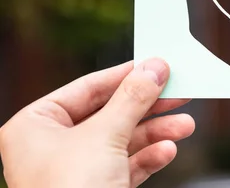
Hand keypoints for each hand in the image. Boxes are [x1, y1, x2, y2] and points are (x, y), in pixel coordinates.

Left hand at [0, 59, 194, 187]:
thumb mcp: (106, 135)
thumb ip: (133, 97)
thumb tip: (154, 67)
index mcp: (36, 126)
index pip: (88, 88)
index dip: (126, 75)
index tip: (156, 65)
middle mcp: (52, 146)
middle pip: (111, 113)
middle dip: (149, 107)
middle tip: (179, 92)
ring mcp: (73, 171)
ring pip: (122, 140)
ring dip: (156, 133)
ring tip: (186, 125)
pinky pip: (124, 166)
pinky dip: (148, 158)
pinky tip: (167, 151)